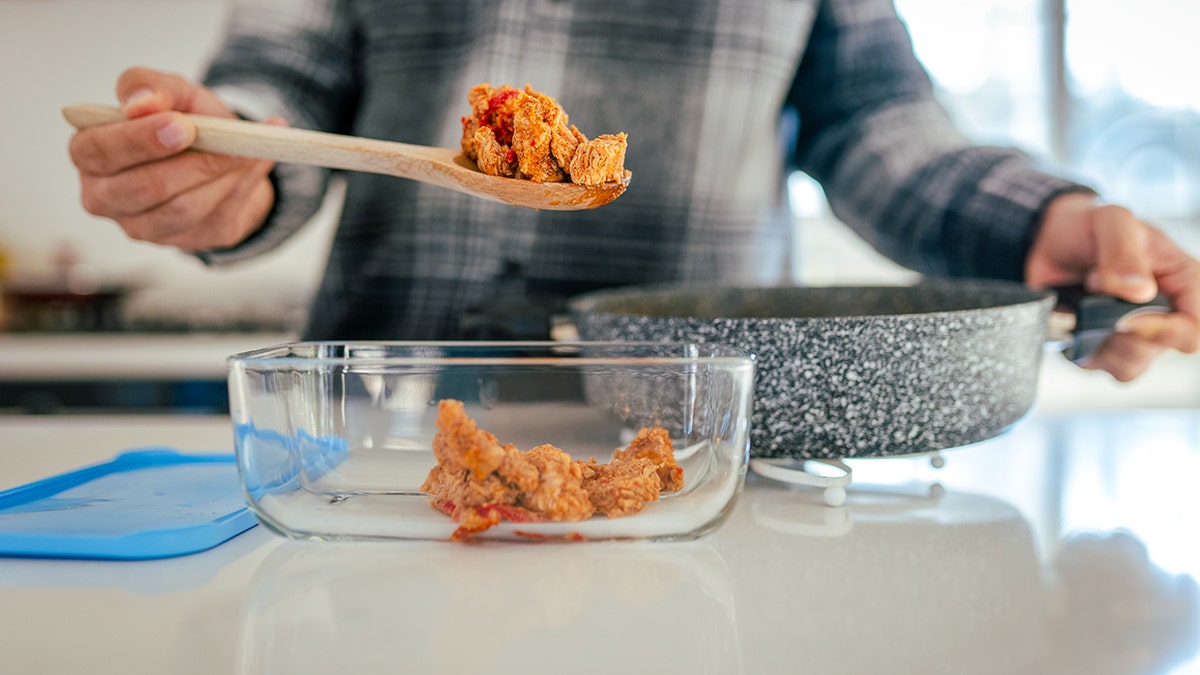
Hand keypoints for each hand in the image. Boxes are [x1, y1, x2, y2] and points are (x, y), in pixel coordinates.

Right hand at [68, 67, 278, 250]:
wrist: (222, 152)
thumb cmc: (183, 119)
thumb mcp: (171, 91)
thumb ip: (150, 87)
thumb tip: (141, 103)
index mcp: (89, 153)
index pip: (99, 151)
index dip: (140, 140)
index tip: (182, 126)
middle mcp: (106, 197)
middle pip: (143, 188)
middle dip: (189, 164)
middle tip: (224, 143)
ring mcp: (144, 227)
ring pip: (183, 209)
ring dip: (220, 176)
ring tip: (246, 148)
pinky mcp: (186, 241)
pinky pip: (217, 218)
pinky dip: (243, 186)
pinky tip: (256, 162)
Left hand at [1025, 192, 1199, 380]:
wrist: (1046, 238)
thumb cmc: (1089, 226)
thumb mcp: (1110, 221)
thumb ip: (1124, 252)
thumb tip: (1139, 291)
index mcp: (1182, 282)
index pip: (1196, 327)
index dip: (1170, 332)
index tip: (1130, 318)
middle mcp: (1163, 313)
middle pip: (1161, 348)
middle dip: (1125, 329)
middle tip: (1095, 290)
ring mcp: (1131, 334)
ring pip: (1129, 365)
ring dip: (1102, 338)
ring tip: (1086, 299)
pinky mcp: (1100, 346)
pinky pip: (1097, 365)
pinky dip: (1080, 347)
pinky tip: (1073, 318)